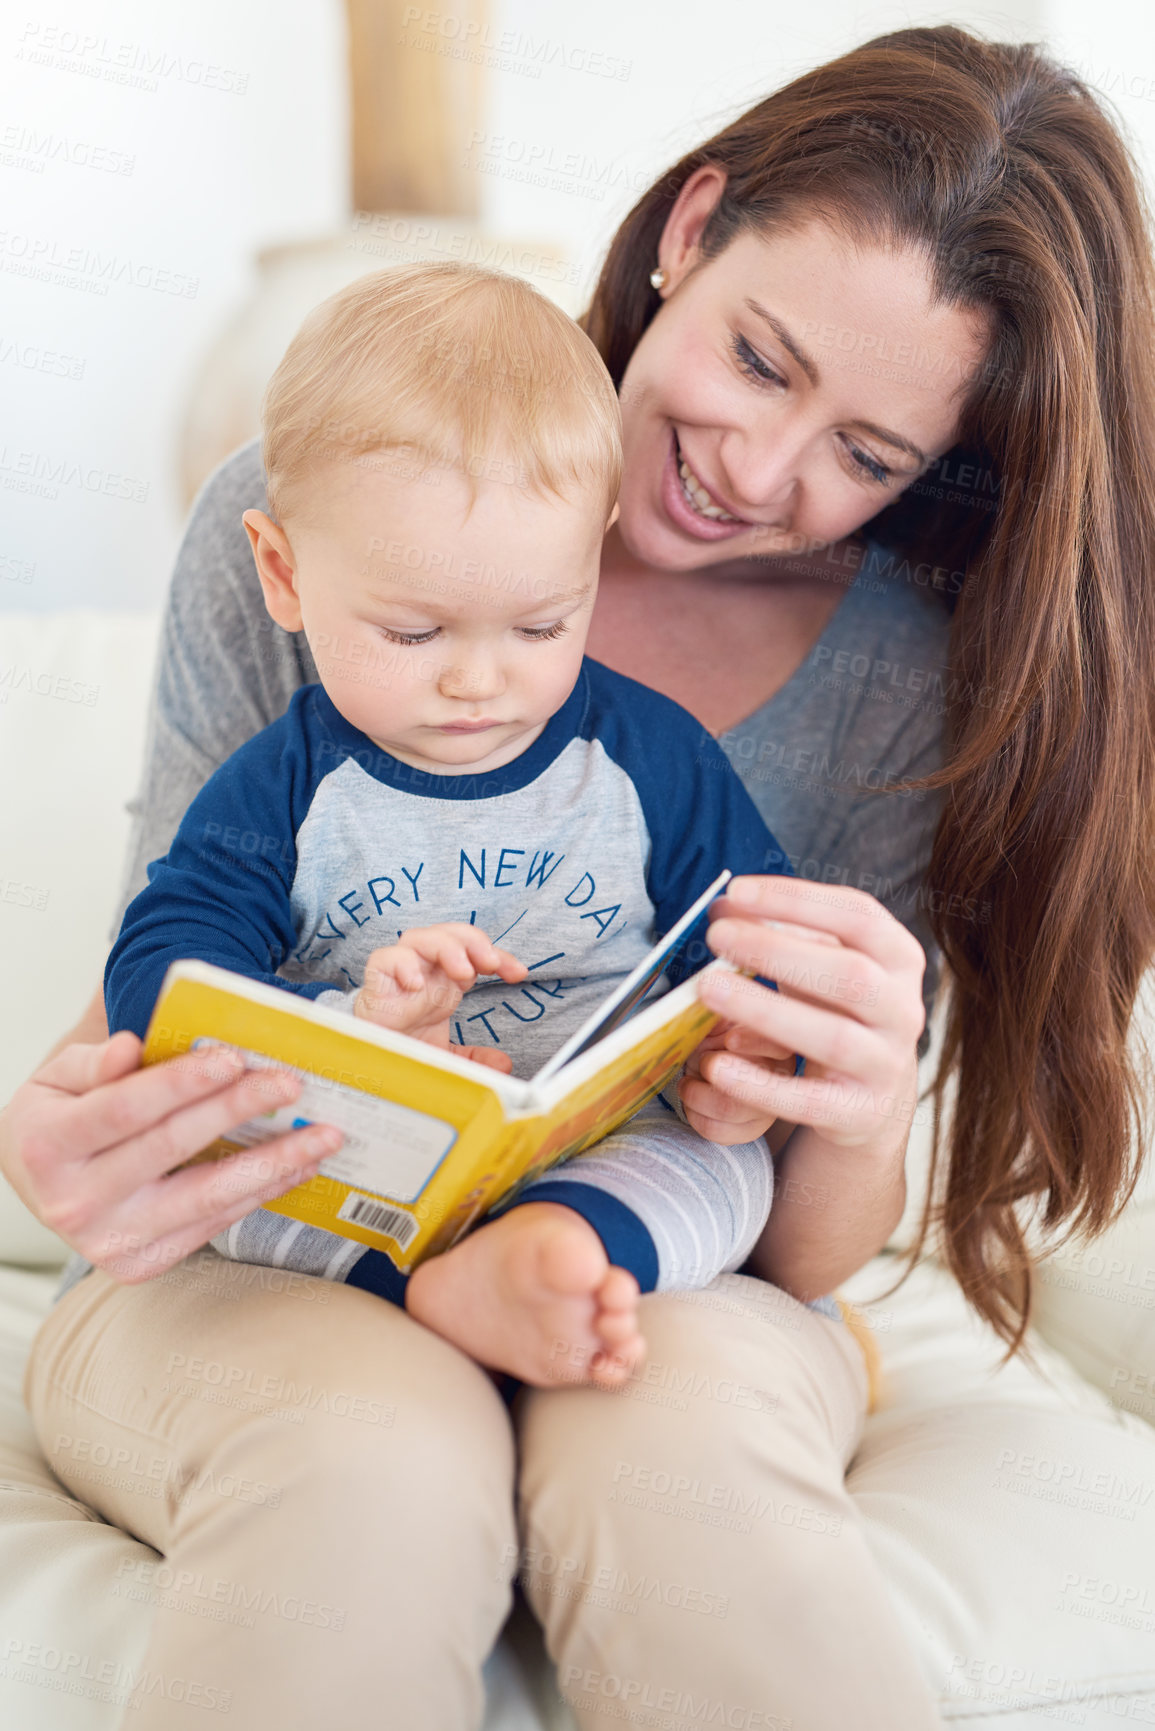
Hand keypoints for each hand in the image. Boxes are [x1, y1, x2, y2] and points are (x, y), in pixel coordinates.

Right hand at [1, 1032, 344, 1283]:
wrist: (38, 1183)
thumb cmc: (60, 1117)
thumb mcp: (59, 1078)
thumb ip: (95, 1062)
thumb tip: (133, 1048)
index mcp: (48, 1147)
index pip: (125, 1109)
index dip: (180, 1083)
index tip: (233, 1056)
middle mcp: (74, 1203)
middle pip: (170, 1149)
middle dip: (235, 1111)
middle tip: (290, 1083)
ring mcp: (110, 1243)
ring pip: (204, 1197)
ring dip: (272, 1164)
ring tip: (324, 1136)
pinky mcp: (142, 1265)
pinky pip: (213, 1223)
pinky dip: (262, 1193)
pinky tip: (299, 1165)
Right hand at [354, 924, 527, 1056]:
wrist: (368, 1058)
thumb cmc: (405, 1043)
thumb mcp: (448, 1054)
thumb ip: (473, 1059)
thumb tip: (502, 1065)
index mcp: (445, 978)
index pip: (474, 952)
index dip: (499, 956)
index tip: (519, 973)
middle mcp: (425, 969)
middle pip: (450, 933)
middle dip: (474, 941)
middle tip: (491, 963)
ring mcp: (400, 972)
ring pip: (420, 936)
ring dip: (446, 946)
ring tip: (463, 972)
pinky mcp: (376, 982)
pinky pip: (385, 958)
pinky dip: (402, 964)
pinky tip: (416, 984)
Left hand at [677, 1019, 797, 1143]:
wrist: (712, 1065)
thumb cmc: (719, 1036)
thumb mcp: (721, 1017)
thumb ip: (720, 1013)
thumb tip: (712, 1006)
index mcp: (781, 1043)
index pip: (779, 1044)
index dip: (754, 1042)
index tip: (730, 1039)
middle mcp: (783, 1078)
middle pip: (754, 1083)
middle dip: (714, 1070)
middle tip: (701, 1061)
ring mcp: (768, 1108)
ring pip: (729, 1108)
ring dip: (696, 1093)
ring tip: (687, 1081)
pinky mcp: (749, 1130)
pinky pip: (717, 1130)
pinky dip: (694, 1115)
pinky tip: (691, 1101)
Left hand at [684, 875, 925, 1153]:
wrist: (873, 1096)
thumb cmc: (836, 1009)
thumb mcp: (822, 964)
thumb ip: (781, 932)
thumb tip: (724, 908)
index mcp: (898, 958)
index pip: (858, 917)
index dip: (798, 900)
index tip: (736, 891)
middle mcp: (904, 1009)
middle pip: (849, 975)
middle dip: (778, 951)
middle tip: (716, 936)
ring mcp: (886, 1064)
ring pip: (833, 1037)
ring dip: (766, 1010)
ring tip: (708, 987)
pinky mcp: (860, 1112)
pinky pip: (810, 1101)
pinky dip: (762, 1085)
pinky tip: (718, 1066)